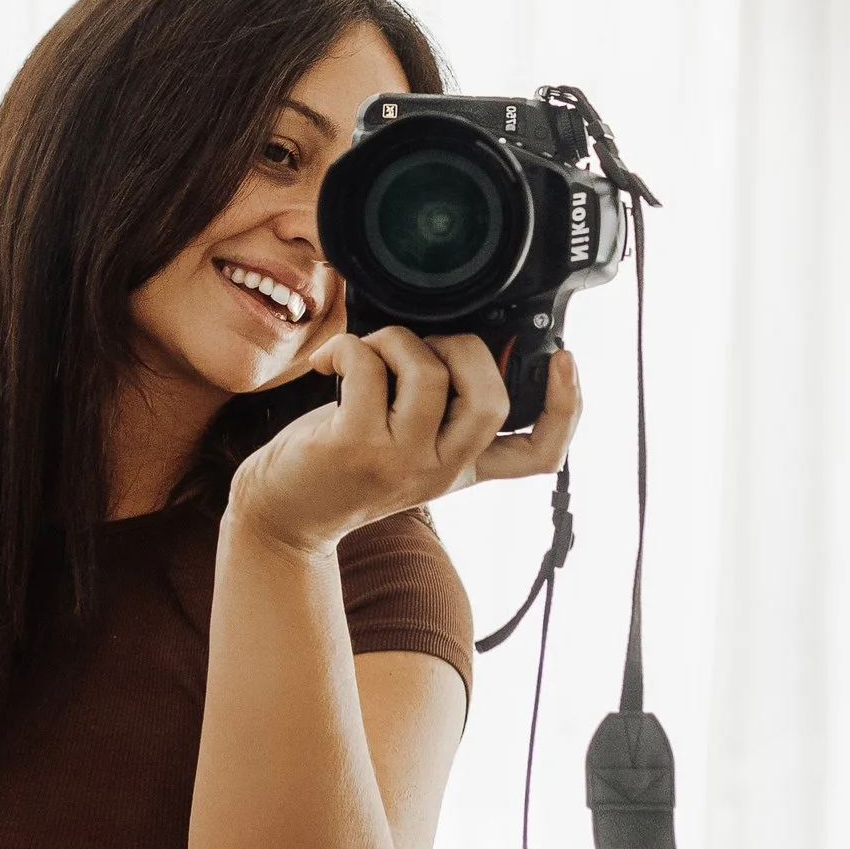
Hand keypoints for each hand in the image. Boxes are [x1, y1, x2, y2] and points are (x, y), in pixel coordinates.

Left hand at [227, 335, 580, 555]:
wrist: (281, 516)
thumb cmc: (338, 464)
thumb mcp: (404, 444)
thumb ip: (437, 407)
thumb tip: (455, 332)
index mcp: (462, 465)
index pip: (540, 453)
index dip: (567, 408)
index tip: (567, 360)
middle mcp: (441, 470)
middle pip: (492, 400)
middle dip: (465, 345)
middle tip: (424, 344)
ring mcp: (400, 462)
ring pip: (430, 374)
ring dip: (397, 339)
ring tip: (369, 351)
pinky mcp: (355, 447)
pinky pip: (368, 366)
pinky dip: (348, 347)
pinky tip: (328, 363)